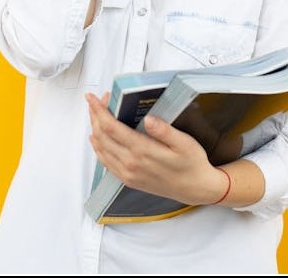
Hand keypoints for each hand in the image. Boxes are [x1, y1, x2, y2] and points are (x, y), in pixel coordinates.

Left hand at [86, 93, 227, 205]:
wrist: (195, 189)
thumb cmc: (191, 164)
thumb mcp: (185, 143)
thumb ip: (165, 131)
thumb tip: (148, 119)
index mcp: (143, 151)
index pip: (111, 127)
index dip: (99, 111)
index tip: (92, 98)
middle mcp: (131, 164)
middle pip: (102, 136)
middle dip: (95, 115)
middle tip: (96, 101)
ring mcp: (128, 173)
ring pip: (100, 148)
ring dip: (94, 129)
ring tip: (96, 114)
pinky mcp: (128, 180)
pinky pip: (105, 163)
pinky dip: (98, 148)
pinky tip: (97, 140)